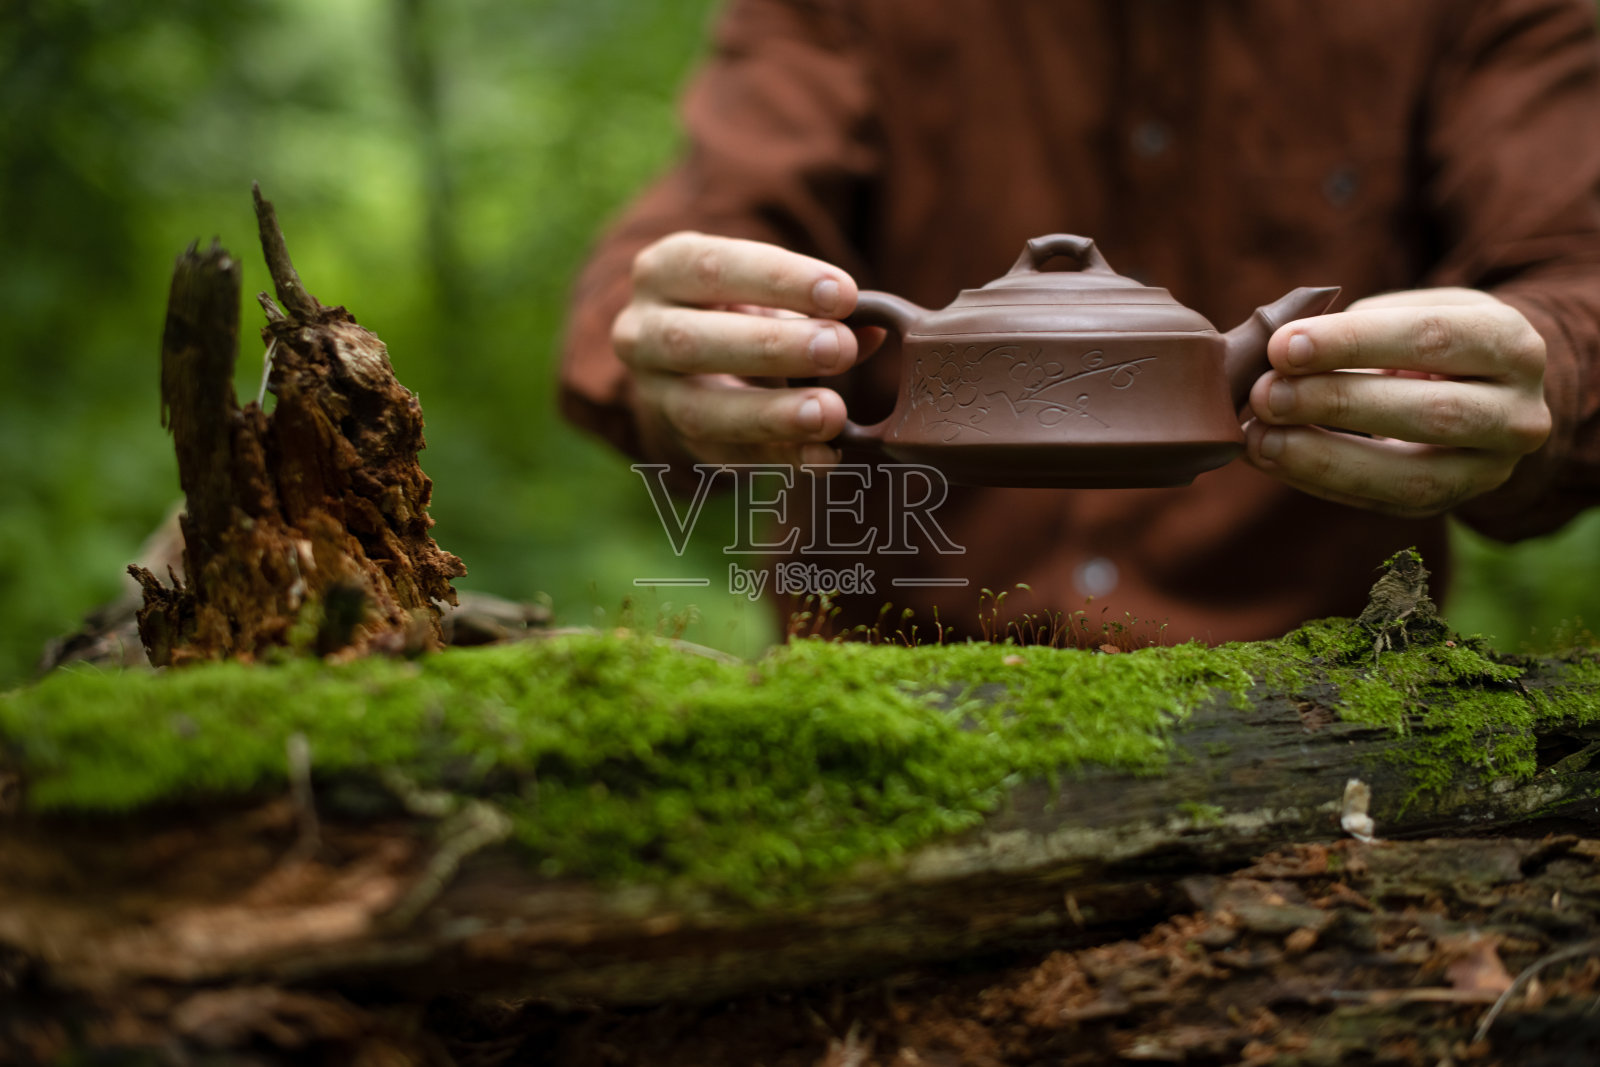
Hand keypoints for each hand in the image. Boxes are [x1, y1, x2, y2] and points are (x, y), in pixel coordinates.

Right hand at [612, 231, 874, 466]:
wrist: (681, 358)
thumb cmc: (734, 310)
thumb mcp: (765, 293)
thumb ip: (816, 307)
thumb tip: (874, 328)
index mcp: (664, 271)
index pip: (713, 267)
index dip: (779, 280)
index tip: (844, 295)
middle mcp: (640, 332)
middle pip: (693, 340)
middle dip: (773, 346)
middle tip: (840, 349)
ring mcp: (653, 394)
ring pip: (700, 409)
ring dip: (771, 413)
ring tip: (832, 413)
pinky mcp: (679, 443)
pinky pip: (726, 457)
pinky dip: (780, 457)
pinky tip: (824, 456)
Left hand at [1243, 288, 1551, 516]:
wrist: (1483, 392)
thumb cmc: (1429, 341)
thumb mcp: (1411, 312)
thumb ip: (1355, 325)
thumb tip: (1278, 351)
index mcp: (1511, 344)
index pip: (1432, 338)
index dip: (1353, 343)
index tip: (1283, 346)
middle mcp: (1517, 412)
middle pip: (1430, 411)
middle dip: (1336, 403)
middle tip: (1265, 395)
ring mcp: (1491, 469)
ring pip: (1411, 475)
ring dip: (1324, 457)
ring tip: (1259, 438)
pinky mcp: (1451, 503)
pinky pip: (1383, 501)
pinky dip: (1319, 480)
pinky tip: (1271, 458)